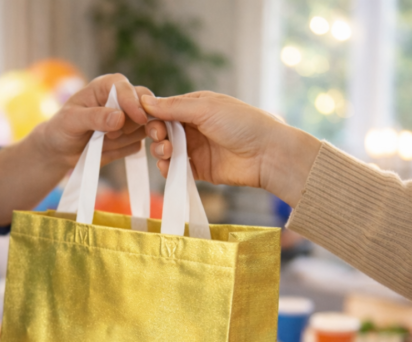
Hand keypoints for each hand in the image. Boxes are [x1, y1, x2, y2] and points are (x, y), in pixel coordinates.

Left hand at [38, 73, 151, 168]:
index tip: (139, 119)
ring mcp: (128, 121)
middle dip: (136, 123)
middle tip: (111, 135)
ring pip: (143, 129)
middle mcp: (121, 100)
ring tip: (102, 140)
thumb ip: (94, 117)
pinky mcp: (129, 139)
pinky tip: (106, 149)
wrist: (61, 151)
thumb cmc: (62, 128)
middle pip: (146, 107)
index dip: (135, 103)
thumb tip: (120, 118)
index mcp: (107, 86)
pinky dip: (123, 150)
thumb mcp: (72, 120)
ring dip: (125, 139)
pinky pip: (137, 146)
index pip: (128, 90)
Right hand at [142, 92, 320, 207]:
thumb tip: (145, 100)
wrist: (266, 154)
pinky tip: (169, 168)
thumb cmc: (242, 124)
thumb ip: (174, 107)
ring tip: (168, 154)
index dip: (155, 118)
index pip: (165, 110)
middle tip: (163, 141)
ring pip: (167, 151)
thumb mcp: (206, 108)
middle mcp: (194, 127)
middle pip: (163, 131)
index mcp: (196, 106)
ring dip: (161, 152)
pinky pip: (176, 170)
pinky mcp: (199, 170)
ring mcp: (196, 149)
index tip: (153, 126)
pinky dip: (169, 169)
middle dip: (157, 136)